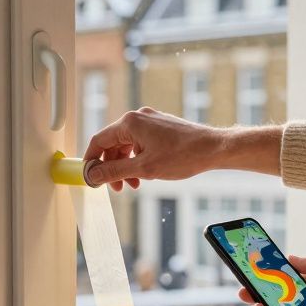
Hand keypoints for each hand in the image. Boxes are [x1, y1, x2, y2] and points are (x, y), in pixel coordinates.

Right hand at [83, 107, 225, 190]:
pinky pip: (140, 143)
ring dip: (126, 166)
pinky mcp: (160, 127)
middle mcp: (138, 118)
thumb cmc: (183, 156)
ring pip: (127, 145)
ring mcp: (150, 121)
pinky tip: (146, 174)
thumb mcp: (144, 169)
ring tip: (134, 185)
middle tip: (117, 188)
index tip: (90, 177)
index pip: (99, 140)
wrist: (214, 149)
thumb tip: (93, 175)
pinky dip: (138, 160)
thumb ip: (114, 171)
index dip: (91, 160)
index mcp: (130, 123)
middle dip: (112, 167)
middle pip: (113, 144)